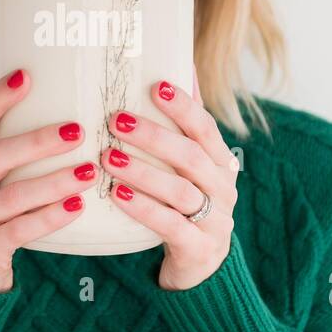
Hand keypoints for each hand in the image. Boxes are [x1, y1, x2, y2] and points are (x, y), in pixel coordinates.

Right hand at [0, 69, 92, 292]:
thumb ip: (12, 150)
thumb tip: (68, 107)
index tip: (26, 76)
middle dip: (37, 141)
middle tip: (79, 131)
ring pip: (12, 196)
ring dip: (53, 182)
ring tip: (89, 172)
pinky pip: (20, 231)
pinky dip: (50, 218)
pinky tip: (78, 207)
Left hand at [101, 73, 239, 290]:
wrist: (199, 268)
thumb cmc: (187, 205)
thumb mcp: (190, 168)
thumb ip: (186, 124)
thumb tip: (181, 63)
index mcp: (221, 163)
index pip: (205, 128)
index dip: (183, 106)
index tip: (156, 86)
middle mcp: (223, 189)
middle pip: (192, 156)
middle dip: (154, 136)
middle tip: (115, 120)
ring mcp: (215, 220)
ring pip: (181, 190)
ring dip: (142, 171)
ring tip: (108, 158)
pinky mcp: (199, 249)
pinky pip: (171, 225)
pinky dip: (143, 208)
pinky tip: (117, 195)